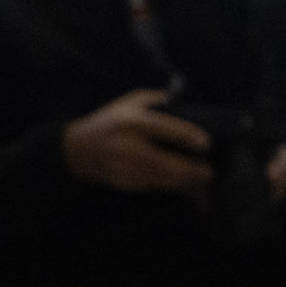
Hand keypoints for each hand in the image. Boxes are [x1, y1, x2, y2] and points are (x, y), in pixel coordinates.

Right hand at [61, 88, 215, 196]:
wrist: (77, 148)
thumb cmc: (108, 121)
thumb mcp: (128, 102)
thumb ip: (156, 99)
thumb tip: (185, 103)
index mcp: (131, 122)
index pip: (164, 128)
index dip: (187, 136)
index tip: (206, 143)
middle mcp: (127, 145)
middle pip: (165, 162)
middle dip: (190, 169)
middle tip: (208, 171)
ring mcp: (123, 166)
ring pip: (161, 179)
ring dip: (183, 182)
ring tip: (200, 181)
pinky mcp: (122, 181)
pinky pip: (152, 186)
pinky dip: (169, 186)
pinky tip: (182, 185)